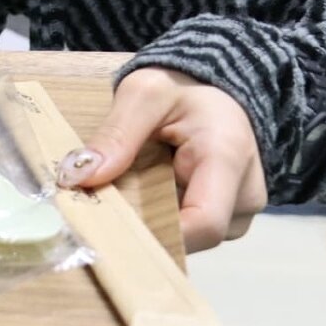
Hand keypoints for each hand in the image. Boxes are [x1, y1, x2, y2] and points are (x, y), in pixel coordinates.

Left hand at [55, 66, 266, 252]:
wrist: (216, 90)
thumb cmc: (182, 87)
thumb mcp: (144, 94)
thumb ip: (116, 133)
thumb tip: (80, 177)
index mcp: (228, 159)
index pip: (205, 223)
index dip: (158, 235)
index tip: (110, 224)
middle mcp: (245, 194)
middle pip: (192, 236)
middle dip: (145, 228)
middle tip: (104, 206)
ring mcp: (241, 211)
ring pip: (190, 238)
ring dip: (153, 223)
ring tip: (126, 193)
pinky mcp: (230, 217)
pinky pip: (192, 231)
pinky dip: (163, 218)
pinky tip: (144, 196)